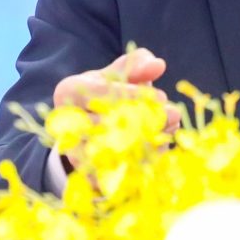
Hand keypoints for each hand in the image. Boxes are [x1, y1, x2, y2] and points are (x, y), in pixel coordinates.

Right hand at [52, 48, 181, 168]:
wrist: (92, 124)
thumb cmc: (110, 90)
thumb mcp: (121, 71)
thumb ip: (139, 63)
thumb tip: (157, 66)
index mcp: (69, 92)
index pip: (101, 95)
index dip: (133, 96)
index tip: (161, 97)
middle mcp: (67, 124)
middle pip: (108, 126)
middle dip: (146, 120)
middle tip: (172, 114)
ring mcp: (76, 153)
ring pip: (115, 153)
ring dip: (150, 142)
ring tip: (168, 129)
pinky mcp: (91, 176)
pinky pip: (120, 173)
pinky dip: (145, 162)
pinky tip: (160, 148)